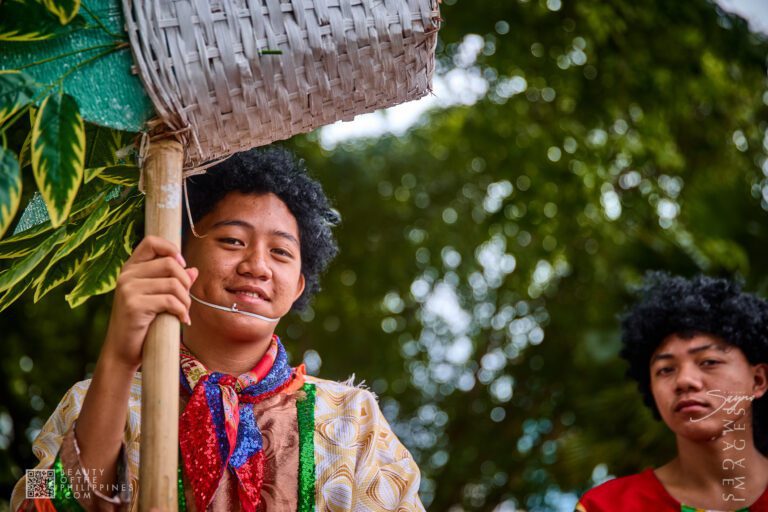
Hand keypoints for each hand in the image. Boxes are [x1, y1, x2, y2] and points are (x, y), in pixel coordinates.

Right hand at [101, 235, 197, 370]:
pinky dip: (182, 311)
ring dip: (186, 300)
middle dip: (185, 283)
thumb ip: (173, 282)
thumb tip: (194, 270)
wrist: (122, 351)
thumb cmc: (142, 324)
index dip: (171, 249)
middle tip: (186, 300)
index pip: (151, 242)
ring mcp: (128, 289)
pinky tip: (182, 320)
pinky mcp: (134, 305)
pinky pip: (170, 301)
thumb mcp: (158, 299)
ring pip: (173, 283)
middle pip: (170, 263)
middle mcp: (126, 275)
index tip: (182, 265)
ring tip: (183, 312)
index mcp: (131, 268)